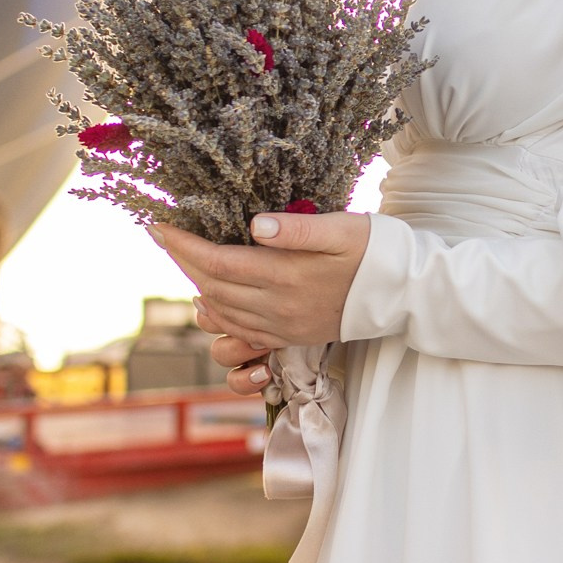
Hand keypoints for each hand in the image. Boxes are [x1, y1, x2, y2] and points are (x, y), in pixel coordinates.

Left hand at [150, 210, 370, 377]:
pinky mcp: (290, 336)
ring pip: (221, 311)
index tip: (157, 226)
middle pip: (212, 286)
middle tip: (163, 236)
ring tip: (182, 259)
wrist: (405, 294)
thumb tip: (253, 225)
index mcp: (287, 276)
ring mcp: (283, 326)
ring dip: (196, 285)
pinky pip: (240, 331)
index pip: (218, 261)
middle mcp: (279, 307)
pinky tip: (210, 298)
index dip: (183, 245)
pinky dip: (217, 314)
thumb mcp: (342, 228)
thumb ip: (297, 229)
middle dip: (182, 260)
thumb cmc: (376, 251)